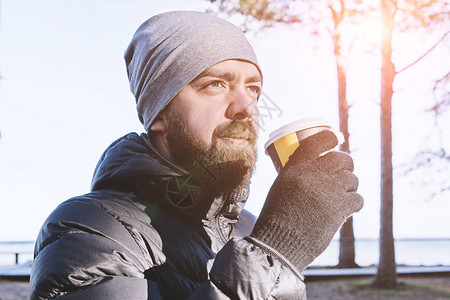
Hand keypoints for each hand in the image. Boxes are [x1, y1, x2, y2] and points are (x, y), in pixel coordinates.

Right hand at [250, 130, 362, 271]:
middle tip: (342, 173)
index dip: (331, 138)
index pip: (319, 140)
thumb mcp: (281, 187)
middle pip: (342, 159)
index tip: (335, 141)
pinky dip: (354, 204)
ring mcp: (329, 189)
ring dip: (349, 187)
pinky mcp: (341, 207)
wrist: (279, 243)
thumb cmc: (276, 217)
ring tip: (340, 197)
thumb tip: (317, 168)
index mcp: (296, 166)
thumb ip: (298, 175)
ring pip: (352, 179)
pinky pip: (358, 199)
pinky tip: (345, 210)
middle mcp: (314, 173)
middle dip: (346, 165)